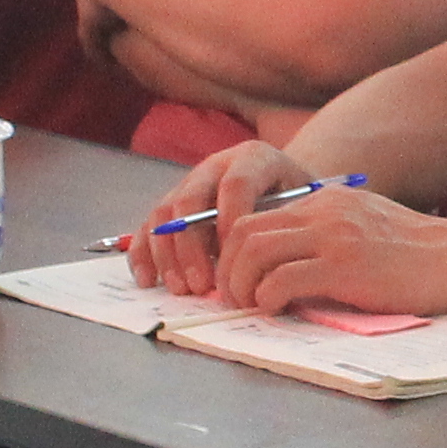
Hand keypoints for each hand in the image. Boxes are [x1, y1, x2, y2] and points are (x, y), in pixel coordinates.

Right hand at [119, 141, 307, 296]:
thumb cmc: (297, 202)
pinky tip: (147, 280)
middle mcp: (215, 165)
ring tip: (182, 289)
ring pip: (164, 213)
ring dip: (168, 255)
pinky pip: (148, 226)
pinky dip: (143, 253)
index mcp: (252, 158)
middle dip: (192, 246)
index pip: (236, 184)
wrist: (285, 187)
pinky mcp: (172, 205)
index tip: (238, 259)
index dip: (232, 221)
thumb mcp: (302, 206)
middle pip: (190, 199)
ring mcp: (189, 183)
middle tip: (202, 285)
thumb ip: (284, 227)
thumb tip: (268, 269)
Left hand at [214, 180, 446, 318]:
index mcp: (327, 201)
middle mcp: (324, 211)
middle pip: (246, 230)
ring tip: (249, 306)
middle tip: (232, 296)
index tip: (238, 278)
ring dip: (241, 283)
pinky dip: (267, 299)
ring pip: (255, 251)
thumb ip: (329, 238)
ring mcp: (334, 237)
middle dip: (228, 266)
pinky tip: (276, 311)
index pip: (259, 216)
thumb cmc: (422, 256)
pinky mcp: (345, 267)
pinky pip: (282, 280)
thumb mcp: (368, 229)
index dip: (236, 250)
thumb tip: (291, 270)